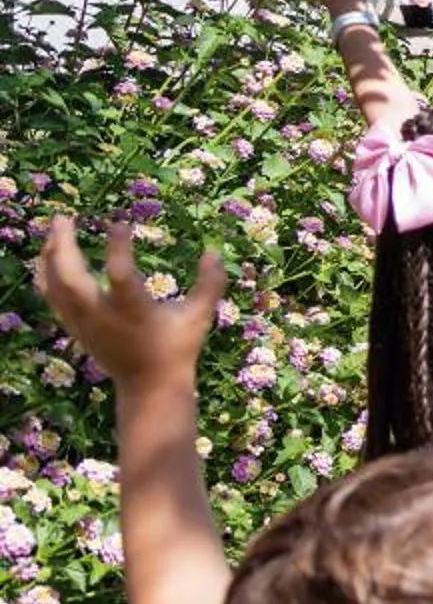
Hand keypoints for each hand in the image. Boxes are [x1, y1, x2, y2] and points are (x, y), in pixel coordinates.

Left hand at [34, 219, 226, 391]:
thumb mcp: (199, 316)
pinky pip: (52, 296)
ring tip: (55, 229)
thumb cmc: (177, 348)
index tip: (118, 223)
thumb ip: (210, 283)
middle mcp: (103, 317)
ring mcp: (84, 323)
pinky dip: (47, 273)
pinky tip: (50, 255)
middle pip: (71, 279)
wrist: (148, 386)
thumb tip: (213, 250)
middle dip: (63, 246)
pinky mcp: (75, 326)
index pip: (120, 276)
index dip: (118, 248)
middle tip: (64, 217)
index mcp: (134, 313)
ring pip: (54, 286)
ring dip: (50, 256)